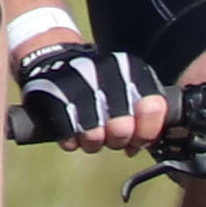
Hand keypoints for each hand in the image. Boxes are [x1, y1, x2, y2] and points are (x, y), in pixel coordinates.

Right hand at [12, 33, 163, 150]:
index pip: (152, 108)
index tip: (138, 139)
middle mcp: (105, 72)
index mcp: (130, 68)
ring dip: (93, 143)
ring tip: (90, 136)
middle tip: (111, 137)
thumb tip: (140, 145)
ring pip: (94, 136)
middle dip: (117, 140)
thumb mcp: (128, 86)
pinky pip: (68, 135)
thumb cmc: (98, 83)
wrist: (54, 61)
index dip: (146, 132)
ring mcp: (77, 84)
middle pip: (122, 128)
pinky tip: (73, 134)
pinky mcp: (53, 96)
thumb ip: (143, 112)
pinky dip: (71, 141)